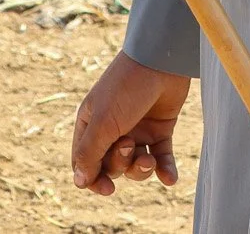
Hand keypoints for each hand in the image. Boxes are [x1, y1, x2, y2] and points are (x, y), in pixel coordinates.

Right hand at [71, 52, 189, 195]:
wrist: (162, 61)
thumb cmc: (126, 88)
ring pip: (136, 167)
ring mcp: (137, 130)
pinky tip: (170, 178)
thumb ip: (90, 153)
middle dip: (120, 164)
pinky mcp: (159, 130)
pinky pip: (160, 159)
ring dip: (142, 169)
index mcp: (90, 124)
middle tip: (129, 145)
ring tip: (149, 160)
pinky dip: (164, 169)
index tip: (107, 189)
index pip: (85, 162)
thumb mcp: (103, 122)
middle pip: (111, 166)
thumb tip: (79, 183)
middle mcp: (111, 130)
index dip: (94, 179)